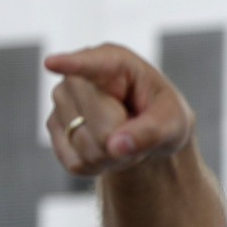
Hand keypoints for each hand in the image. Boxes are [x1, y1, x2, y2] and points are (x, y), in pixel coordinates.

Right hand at [44, 43, 193, 175]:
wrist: (149, 130)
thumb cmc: (163, 116)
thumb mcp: (174, 122)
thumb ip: (151, 132)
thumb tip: (115, 147)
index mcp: (114, 61)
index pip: (90, 64)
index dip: (71, 64)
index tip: (52, 63)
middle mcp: (79, 77)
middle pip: (100, 127)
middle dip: (124, 140)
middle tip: (138, 130)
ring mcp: (61, 101)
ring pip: (87, 148)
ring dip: (114, 156)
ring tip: (125, 136)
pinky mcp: (54, 128)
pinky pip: (76, 162)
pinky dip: (99, 165)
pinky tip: (108, 148)